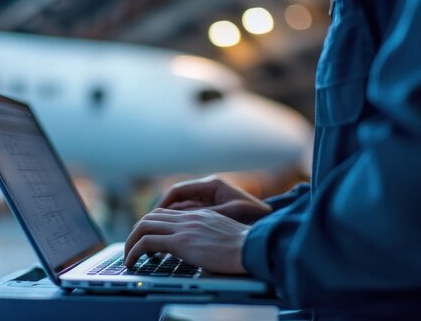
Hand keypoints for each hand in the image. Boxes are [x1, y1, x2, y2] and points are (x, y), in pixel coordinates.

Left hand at [124, 208, 249, 273]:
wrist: (251, 247)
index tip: (147, 238)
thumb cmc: (244, 248)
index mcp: (199, 215)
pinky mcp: (180, 242)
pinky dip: (134, 251)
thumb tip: (203, 250)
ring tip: (129, 257)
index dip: (151, 224)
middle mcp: (188, 218)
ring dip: (131, 242)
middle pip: (151, 217)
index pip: (166, 213)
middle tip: (133, 248)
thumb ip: (209, 235)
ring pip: (144, 226)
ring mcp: (183, 228)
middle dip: (136, 232)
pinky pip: (146, 242)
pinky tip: (132, 262)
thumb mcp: (223, 235)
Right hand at [157, 176, 271, 223]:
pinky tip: (176, 235)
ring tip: (158, 232)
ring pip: (183, 208)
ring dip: (171, 219)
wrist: (271, 223)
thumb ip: (206, 215)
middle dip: (162, 212)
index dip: (163, 204)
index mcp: (212, 185)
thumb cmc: (255, 216)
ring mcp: (211, 200)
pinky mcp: (214, 210)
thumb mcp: (229, 214)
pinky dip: (182, 223)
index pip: (178, 191)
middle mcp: (209, 190)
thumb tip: (182, 219)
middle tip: (149, 226)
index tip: (152, 218)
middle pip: (178, 199)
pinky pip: (191, 215)